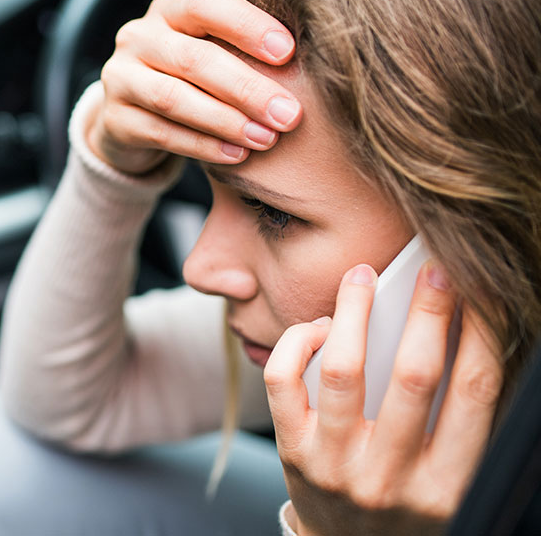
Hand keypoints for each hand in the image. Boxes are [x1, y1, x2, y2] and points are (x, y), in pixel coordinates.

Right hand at [88, 0, 302, 174]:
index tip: (288, 52)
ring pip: (173, 99)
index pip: (205, 5)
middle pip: (193, 59)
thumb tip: (302, 67)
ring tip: (265, 138)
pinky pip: (162, 133)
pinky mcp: (114, 120)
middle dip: (247, 88)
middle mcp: (138, 38)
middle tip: (289, 114)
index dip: (246, 25)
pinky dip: (203, 146)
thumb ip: (241, 52)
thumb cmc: (191, 80)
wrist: (133, 117)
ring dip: (226, 120)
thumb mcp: (212, 54)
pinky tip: (236, 155)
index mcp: (169, 11)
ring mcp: (119, 78)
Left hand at [264, 262, 502, 534]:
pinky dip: (298, 342)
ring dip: (354, 312)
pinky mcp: (293, 453)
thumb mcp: (446, 472)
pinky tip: (318, 327)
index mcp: (448, 482)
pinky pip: (283, 382)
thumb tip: (461, 329)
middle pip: (415, 376)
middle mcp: (392, 478)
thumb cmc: (406, 499)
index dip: (484, 332)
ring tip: (361, 277)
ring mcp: (337, 466)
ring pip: (343, 371)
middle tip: (432, 268)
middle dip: (429, 312)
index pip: (476, 392)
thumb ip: (456, 416)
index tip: (481, 290)